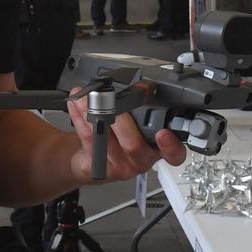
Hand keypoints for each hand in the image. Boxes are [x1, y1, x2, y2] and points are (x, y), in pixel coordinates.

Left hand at [65, 86, 185, 181]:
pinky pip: (89, 140)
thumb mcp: (138, 125)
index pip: (174, 153)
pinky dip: (80, 118)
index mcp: (156, 148)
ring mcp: (120, 165)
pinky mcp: (99, 167)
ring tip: (88, 97)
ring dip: (94, 113)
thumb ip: (141, 110)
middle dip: (120, 119)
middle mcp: (141, 159)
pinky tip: (77, 104)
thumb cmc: (121, 138)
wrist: (94, 161)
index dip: (171, 145)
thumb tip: (136, 84)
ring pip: (106, 141)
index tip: (163, 133)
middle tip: (111, 101)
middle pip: (134, 144)